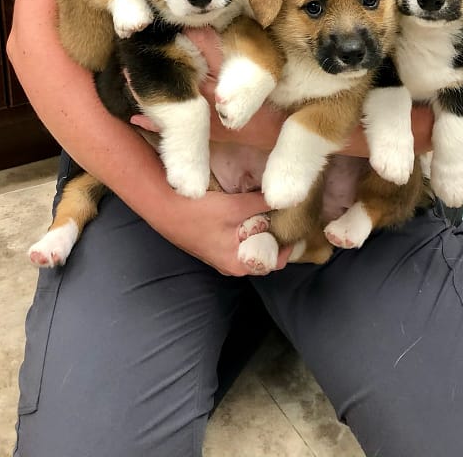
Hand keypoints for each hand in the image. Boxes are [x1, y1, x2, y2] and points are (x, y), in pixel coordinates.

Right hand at [156, 189, 292, 275]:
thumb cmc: (197, 213)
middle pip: (265, 250)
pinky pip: (240, 237)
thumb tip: (287, 198)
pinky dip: (248, 225)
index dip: (290, 242)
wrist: (163, 208)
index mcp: (239, 264)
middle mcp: (232, 264)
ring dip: (262, 227)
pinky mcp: (215, 242)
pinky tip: (252, 207)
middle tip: (288, 211)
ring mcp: (222, 254)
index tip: (300, 222)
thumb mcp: (234, 208)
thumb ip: (261, 204)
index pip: (277, 260)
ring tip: (272, 207)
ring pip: (252, 242)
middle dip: (277, 232)